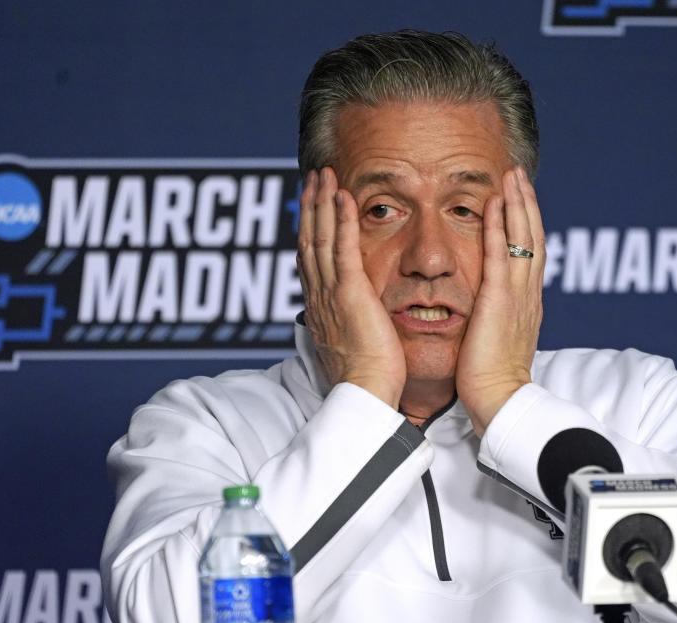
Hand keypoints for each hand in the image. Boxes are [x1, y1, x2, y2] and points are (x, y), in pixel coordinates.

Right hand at [296, 167, 405, 408]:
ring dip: (321, 202)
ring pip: (320, 237)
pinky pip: (343, 247)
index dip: (309, 228)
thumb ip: (349, 323)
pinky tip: (342, 195)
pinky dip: (341, 218)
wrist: (367, 393)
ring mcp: (331, 292)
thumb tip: (350, 318)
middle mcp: (319, 295)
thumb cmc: (368, 377)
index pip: (311, 259)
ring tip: (323, 174)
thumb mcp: (353, 344)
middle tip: (312, 177)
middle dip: (310, 206)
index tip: (312, 205)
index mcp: (320, 307)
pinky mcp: (349, 292)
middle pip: (309, 240)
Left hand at [455, 167, 545, 435]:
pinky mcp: (501, 300)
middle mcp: (528, 295)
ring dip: (517, 204)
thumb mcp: (498, 341)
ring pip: (523, 239)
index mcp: (527, 304)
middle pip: (533, 238)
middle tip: (519, 175)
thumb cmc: (492, 380)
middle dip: (526, 204)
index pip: (530, 255)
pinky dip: (499, 227)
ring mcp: (518, 296)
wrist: (500, 402)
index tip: (519, 199)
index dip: (527, 224)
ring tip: (512, 176)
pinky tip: (495, 204)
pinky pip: (501, 255)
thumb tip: (488, 309)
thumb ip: (497, 319)